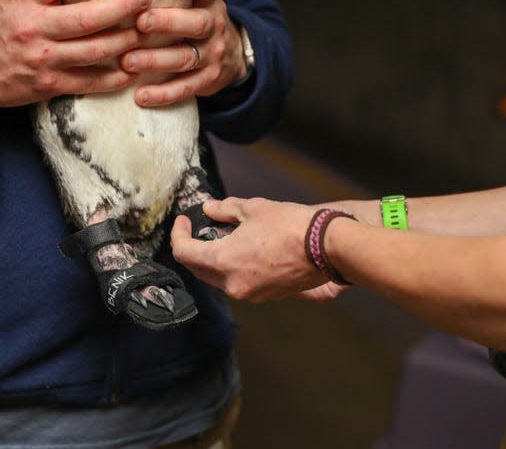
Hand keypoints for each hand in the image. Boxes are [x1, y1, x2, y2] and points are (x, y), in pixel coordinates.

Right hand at [0, 0, 152, 113]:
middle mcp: (34, 28)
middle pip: (86, 18)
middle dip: (121, 7)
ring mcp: (43, 59)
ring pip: (93, 50)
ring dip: (124, 41)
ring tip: (146, 29)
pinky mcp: (48, 85)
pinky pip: (87, 82)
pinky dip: (112, 78)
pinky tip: (131, 69)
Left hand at [120, 0, 248, 106]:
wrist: (230, 55)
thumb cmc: (195, 20)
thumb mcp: (194, 0)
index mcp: (210, 0)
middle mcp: (214, 25)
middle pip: (196, 23)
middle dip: (168, 23)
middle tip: (141, 22)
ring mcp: (213, 54)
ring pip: (185, 58)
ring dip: (155, 60)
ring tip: (128, 61)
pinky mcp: (208, 80)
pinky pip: (186, 88)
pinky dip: (163, 94)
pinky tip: (141, 96)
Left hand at [171, 198, 331, 301]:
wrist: (327, 247)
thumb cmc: (291, 225)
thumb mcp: (253, 209)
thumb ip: (224, 210)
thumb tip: (209, 209)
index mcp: (223, 261)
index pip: (184, 253)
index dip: (178, 234)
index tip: (183, 221)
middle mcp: (232, 284)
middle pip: (198, 269)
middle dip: (192, 249)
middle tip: (195, 230)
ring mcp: (250, 293)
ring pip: (218, 279)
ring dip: (213, 260)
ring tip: (221, 238)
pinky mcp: (266, 296)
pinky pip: (238, 283)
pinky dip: (232, 268)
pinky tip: (242, 251)